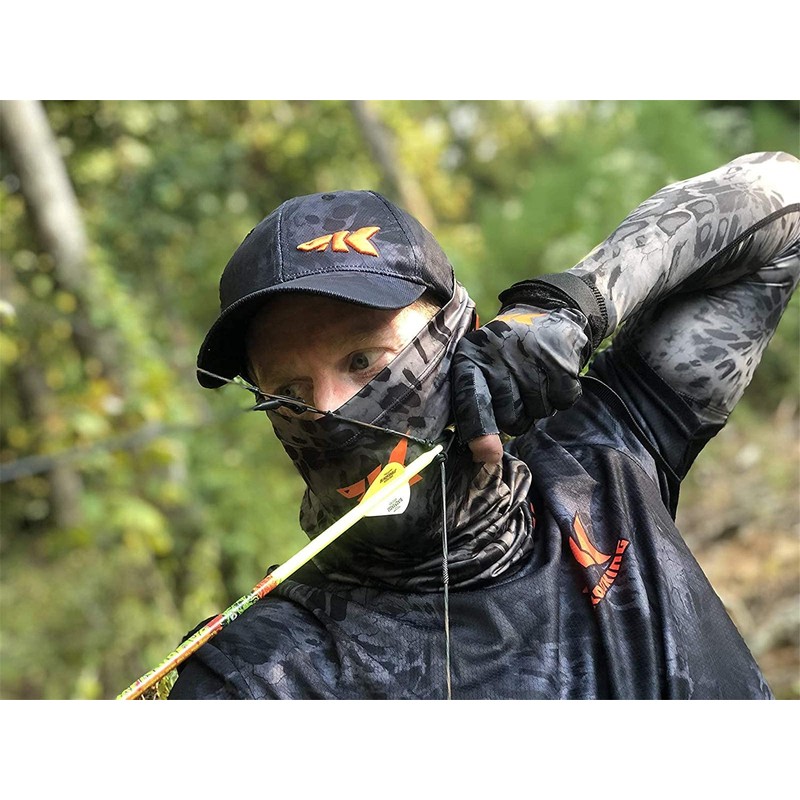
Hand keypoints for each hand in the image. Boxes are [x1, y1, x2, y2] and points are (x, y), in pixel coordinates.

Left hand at [451, 304, 588, 462]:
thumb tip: (485, 456)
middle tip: (515, 395)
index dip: (477, 429)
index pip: (470, 398)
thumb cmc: (502, 353)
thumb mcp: (478, 367)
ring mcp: (532, 359)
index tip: (484, 453)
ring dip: (536, 408)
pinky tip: (551, 378)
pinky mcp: (562, 362)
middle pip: (508, 417)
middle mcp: (499, 356)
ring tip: (532, 381)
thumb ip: (473, 410)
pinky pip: (561, 403)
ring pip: (536, 414)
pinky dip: (559, 398)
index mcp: (471, 357)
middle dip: (513, 417)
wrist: (544, 311)